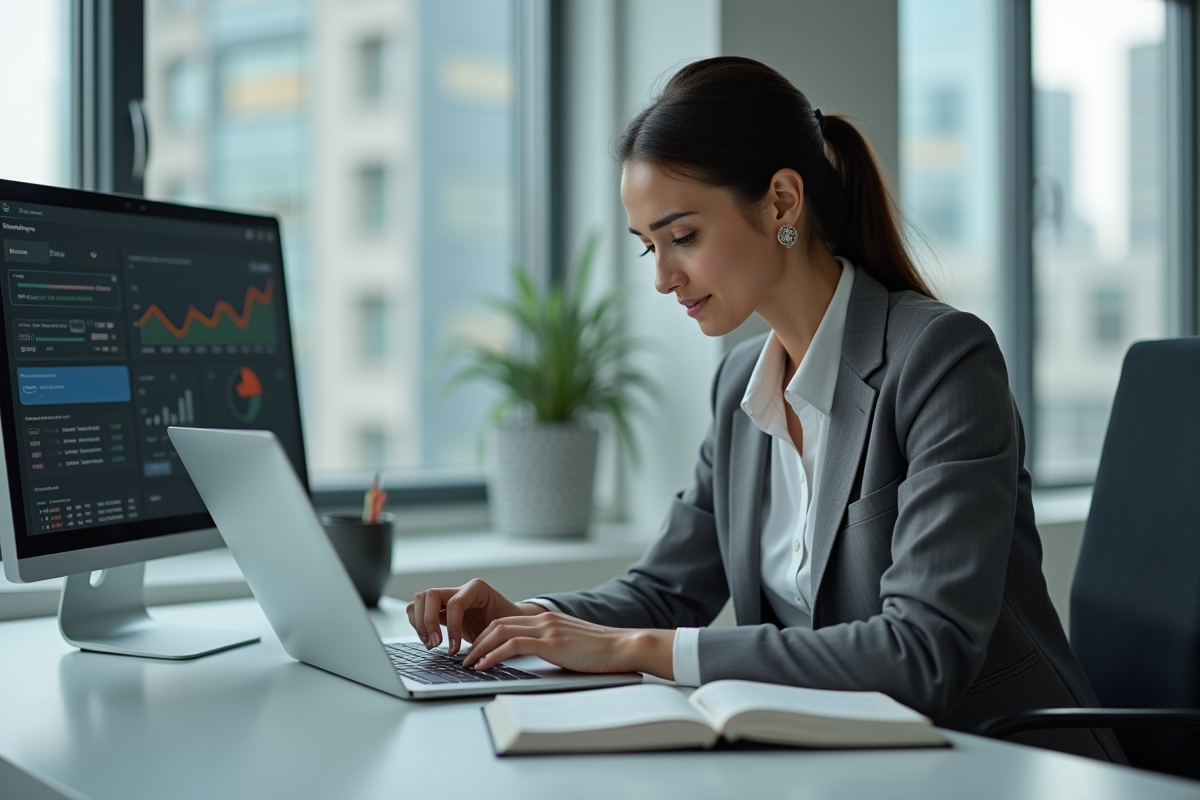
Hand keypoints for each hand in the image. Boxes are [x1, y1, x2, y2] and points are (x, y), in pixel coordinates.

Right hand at [405, 579, 539, 654]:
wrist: (510, 623)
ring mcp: (447, 597)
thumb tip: (473, 656)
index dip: (451, 627)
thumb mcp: (502, 628)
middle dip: (428, 622)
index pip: (454, 603)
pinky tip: (429, 641)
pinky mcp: (440, 608)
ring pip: (420, 600)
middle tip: (435, 644)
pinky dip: (418, 625)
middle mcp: (459, 589)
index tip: (453, 648)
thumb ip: (488, 636)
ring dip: (420, 623)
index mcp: (477, 589)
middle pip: (430, 595)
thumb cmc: (508, 624)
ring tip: (430, 643)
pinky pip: (418, 609)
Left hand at [462, 612, 675, 679]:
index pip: (507, 621)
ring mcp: (547, 629)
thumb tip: (538, 658)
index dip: (487, 635)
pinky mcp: (550, 643)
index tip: (475, 650)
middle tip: (465, 658)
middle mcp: (544, 619)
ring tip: (468, 664)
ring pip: (500, 632)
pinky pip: (512, 646)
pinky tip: (483, 665)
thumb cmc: (601, 651)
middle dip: (477, 641)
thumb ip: (553, 644)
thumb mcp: (571, 644)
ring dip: (480, 649)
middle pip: (498, 624)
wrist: (623, 646)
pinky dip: (493, 655)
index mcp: (548, 619)